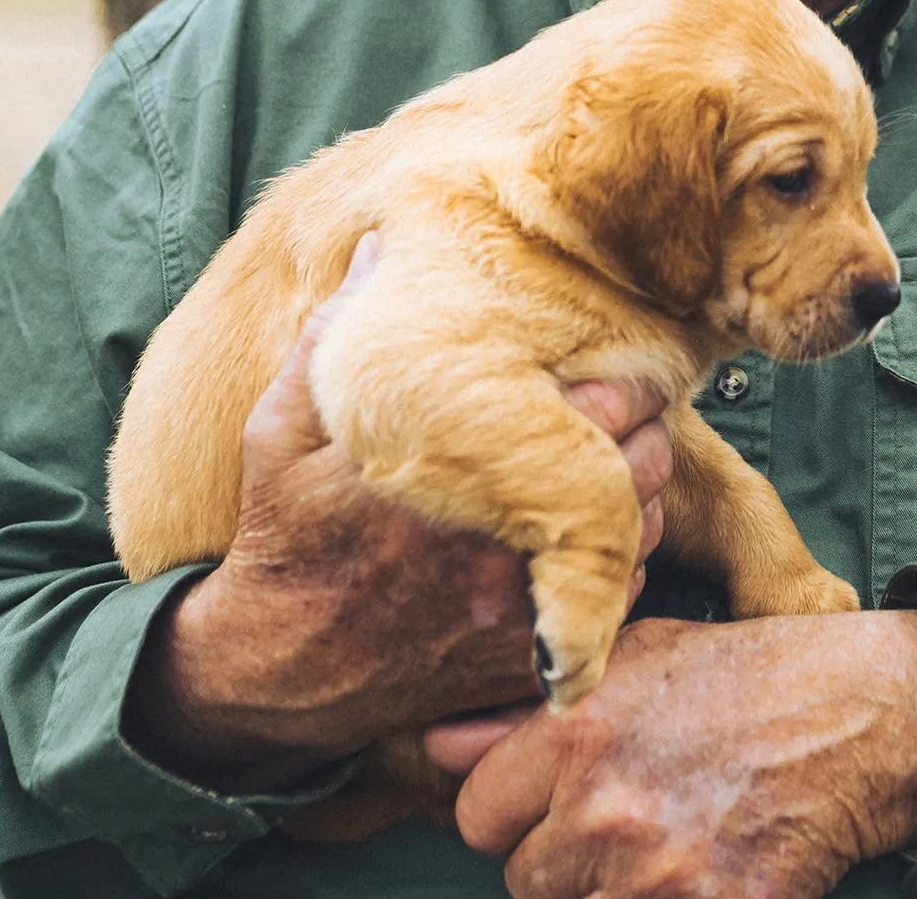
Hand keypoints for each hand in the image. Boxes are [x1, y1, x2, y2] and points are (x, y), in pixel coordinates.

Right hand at [123, 235, 673, 792]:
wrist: (270, 669)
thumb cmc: (283, 532)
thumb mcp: (284, 425)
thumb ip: (337, 330)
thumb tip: (384, 245)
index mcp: (461, 473)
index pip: (600, 405)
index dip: (622, 372)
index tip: (616, 354)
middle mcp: (505, 545)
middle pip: (642, 466)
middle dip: (645, 426)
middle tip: (633, 400)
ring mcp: (524, 610)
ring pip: (646, 534)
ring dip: (642, 493)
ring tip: (614, 460)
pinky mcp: (531, 661)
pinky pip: (621, 599)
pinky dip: (621, 561)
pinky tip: (589, 532)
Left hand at [436, 611, 916, 898]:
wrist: (854, 716)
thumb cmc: (742, 677)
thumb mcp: (634, 659)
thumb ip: (525, 710)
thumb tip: (434, 744)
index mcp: (576, 731)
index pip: (476, 815)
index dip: (515, 808)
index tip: (555, 796)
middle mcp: (604, 807)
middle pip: (523, 880)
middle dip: (564, 858)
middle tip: (625, 819)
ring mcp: (655, 876)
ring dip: (609, 892)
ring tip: (662, 846)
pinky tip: (697, 877)